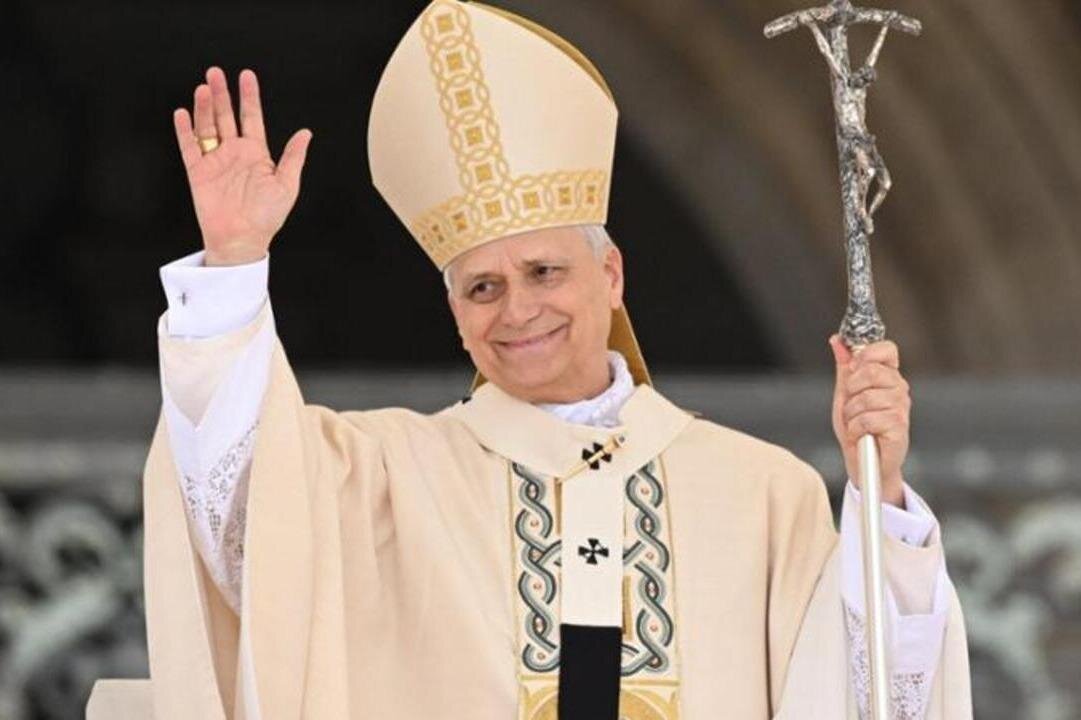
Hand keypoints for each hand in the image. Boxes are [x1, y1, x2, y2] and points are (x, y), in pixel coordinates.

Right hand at [173, 67, 312, 265]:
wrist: (242, 240)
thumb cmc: (266, 217)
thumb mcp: (287, 185)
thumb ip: (294, 157)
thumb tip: (306, 133)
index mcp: (256, 154)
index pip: (252, 118)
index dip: (250, 97)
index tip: (247, 77)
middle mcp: (235, 154)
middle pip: (226, 116)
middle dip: (223, 94)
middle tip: (217, 73)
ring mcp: (216, 161)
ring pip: (208, 126)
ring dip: (205, 107)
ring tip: (204, 87)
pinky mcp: (199, 172)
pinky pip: (190, 147)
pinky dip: (185, 130)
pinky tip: (184, 113)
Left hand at [829, 335, 909, 506]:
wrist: (864, 463)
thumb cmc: (856, 429)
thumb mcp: (845, 394)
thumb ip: (844, 367)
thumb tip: (837, 340)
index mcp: (888, 376)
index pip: (886, 348)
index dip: (867, 354)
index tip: (854, 368)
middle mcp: (899, 389)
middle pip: (872, 370)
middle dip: (851, 389)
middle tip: (851, 406)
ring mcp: (901, 407)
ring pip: (866, 397)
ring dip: (851, 414)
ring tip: (855, 424)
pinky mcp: (899, 427)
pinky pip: (868, 418)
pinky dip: (856, 429)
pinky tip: (860, 435)